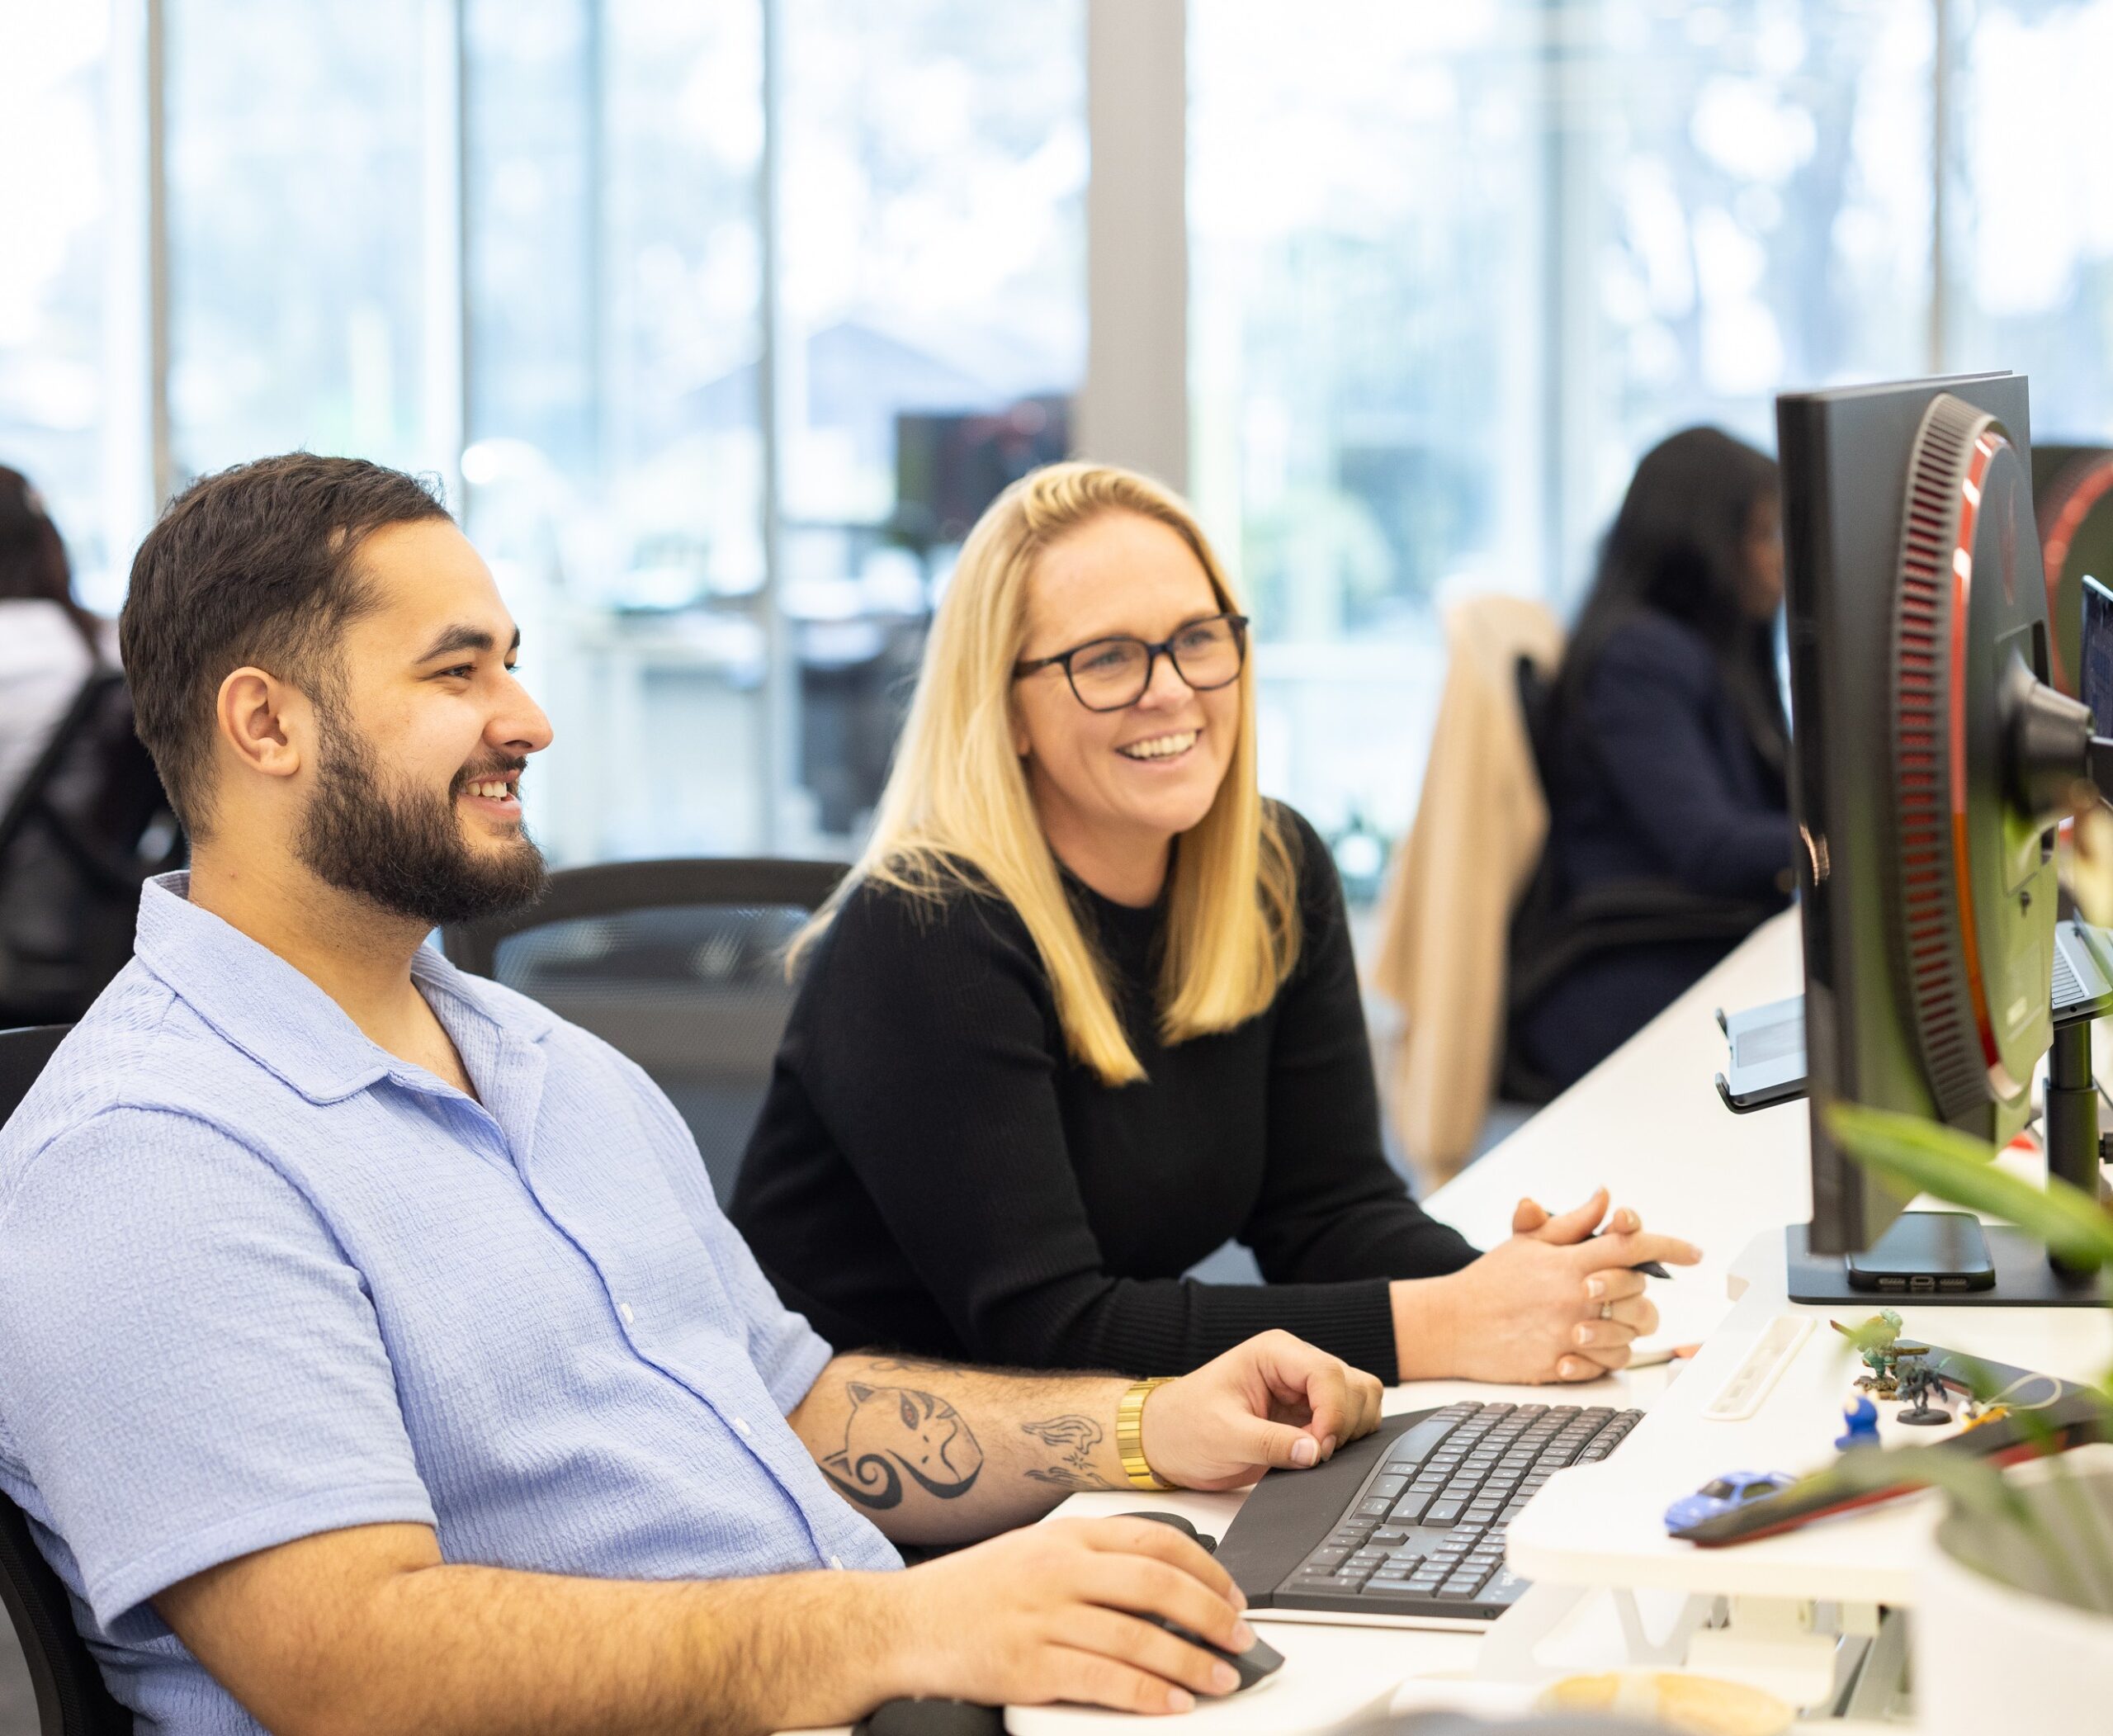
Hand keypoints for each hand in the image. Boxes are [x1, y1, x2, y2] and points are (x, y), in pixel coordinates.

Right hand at [884, 1515, 1255, 1714]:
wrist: (903, 1623)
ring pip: (1138, 1636)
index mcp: (1064, 1536)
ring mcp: (1042, 1618)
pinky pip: (1104, 1680)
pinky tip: (1174, 1701)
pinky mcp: (1029, 1668)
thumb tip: (1166, 1581)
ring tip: (1222, 1678)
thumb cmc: (971, 1591)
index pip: (1155, 1541)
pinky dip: (1148, 1692)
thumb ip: (1092, 1558)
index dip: (1207, 1569)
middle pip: (1157, 1584)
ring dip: (1192, 1661)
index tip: (1234, 1594)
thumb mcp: (1033, 1551)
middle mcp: (1057, 1570)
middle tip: (1242, 1637)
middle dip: (1212, 1614)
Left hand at [1140, 1329, 1383, 1490]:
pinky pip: (1351, 1421)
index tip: (1317, 1448)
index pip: (1327, 1373)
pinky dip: (1347, 1440)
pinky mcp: (1309, 1416)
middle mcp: (1296, 1366)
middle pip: (1353, 1385)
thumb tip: (1315, 1453)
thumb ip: (1271, 1444)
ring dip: (1350, 1431)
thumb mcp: (1224, 1436)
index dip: (1333, 1413)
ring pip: (1361, 1399)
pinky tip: (1317, 1456)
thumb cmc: (1185, 1427)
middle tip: (1312, 1455)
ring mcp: (1305, 1390)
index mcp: (1275, 1354)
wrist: (1167, 1441)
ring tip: (1313, 1455)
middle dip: (1342, 1424)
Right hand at [1395, 1189, 1701, 1383]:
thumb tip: (1604, 1197)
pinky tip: (1589, 1344)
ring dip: (1626, 1325)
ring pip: (1631, 1333)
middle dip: (1639, 1288)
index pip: (1632, 1245)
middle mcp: (1575, 1296)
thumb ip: (1571, 1222)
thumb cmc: (1490, 1281)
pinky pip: (1610, 1364)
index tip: (1693, 1253)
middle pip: (1639, 1291)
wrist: (1452, 1323)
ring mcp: (1570, 1333)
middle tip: (1625, 1289)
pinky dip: (1608, 1355)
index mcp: (1569, 1262)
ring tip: (1604, 1318)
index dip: (1669, 1246)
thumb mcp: (1528, 1242)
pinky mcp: (1562, 1364)